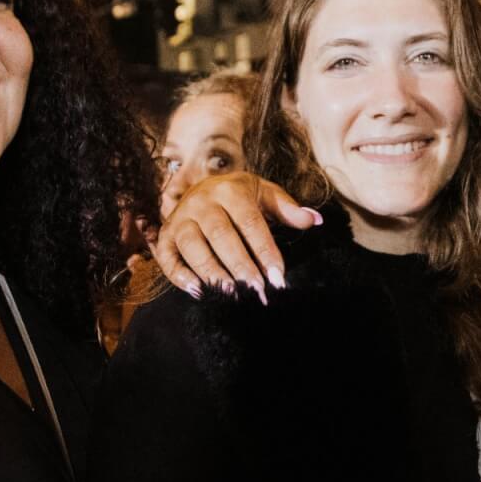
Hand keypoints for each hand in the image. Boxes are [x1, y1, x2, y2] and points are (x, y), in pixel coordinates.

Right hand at [149, 171, 319, 302]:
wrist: (202, 187)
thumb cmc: (240, 197)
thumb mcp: (265, 194)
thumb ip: (288, 209)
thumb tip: (315, 219)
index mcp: (230, 191)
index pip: (250, 223)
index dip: (265, 251)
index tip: (278, 277)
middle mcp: (202, 203)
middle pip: (221, 235)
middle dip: (239, 265)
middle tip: (256, 290)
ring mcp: (181, 219)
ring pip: (193, 246)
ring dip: (211, 272)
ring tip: (231, 294)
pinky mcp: (165, 236)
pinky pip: (167, 257)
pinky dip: (179, 276)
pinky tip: (198, 292)